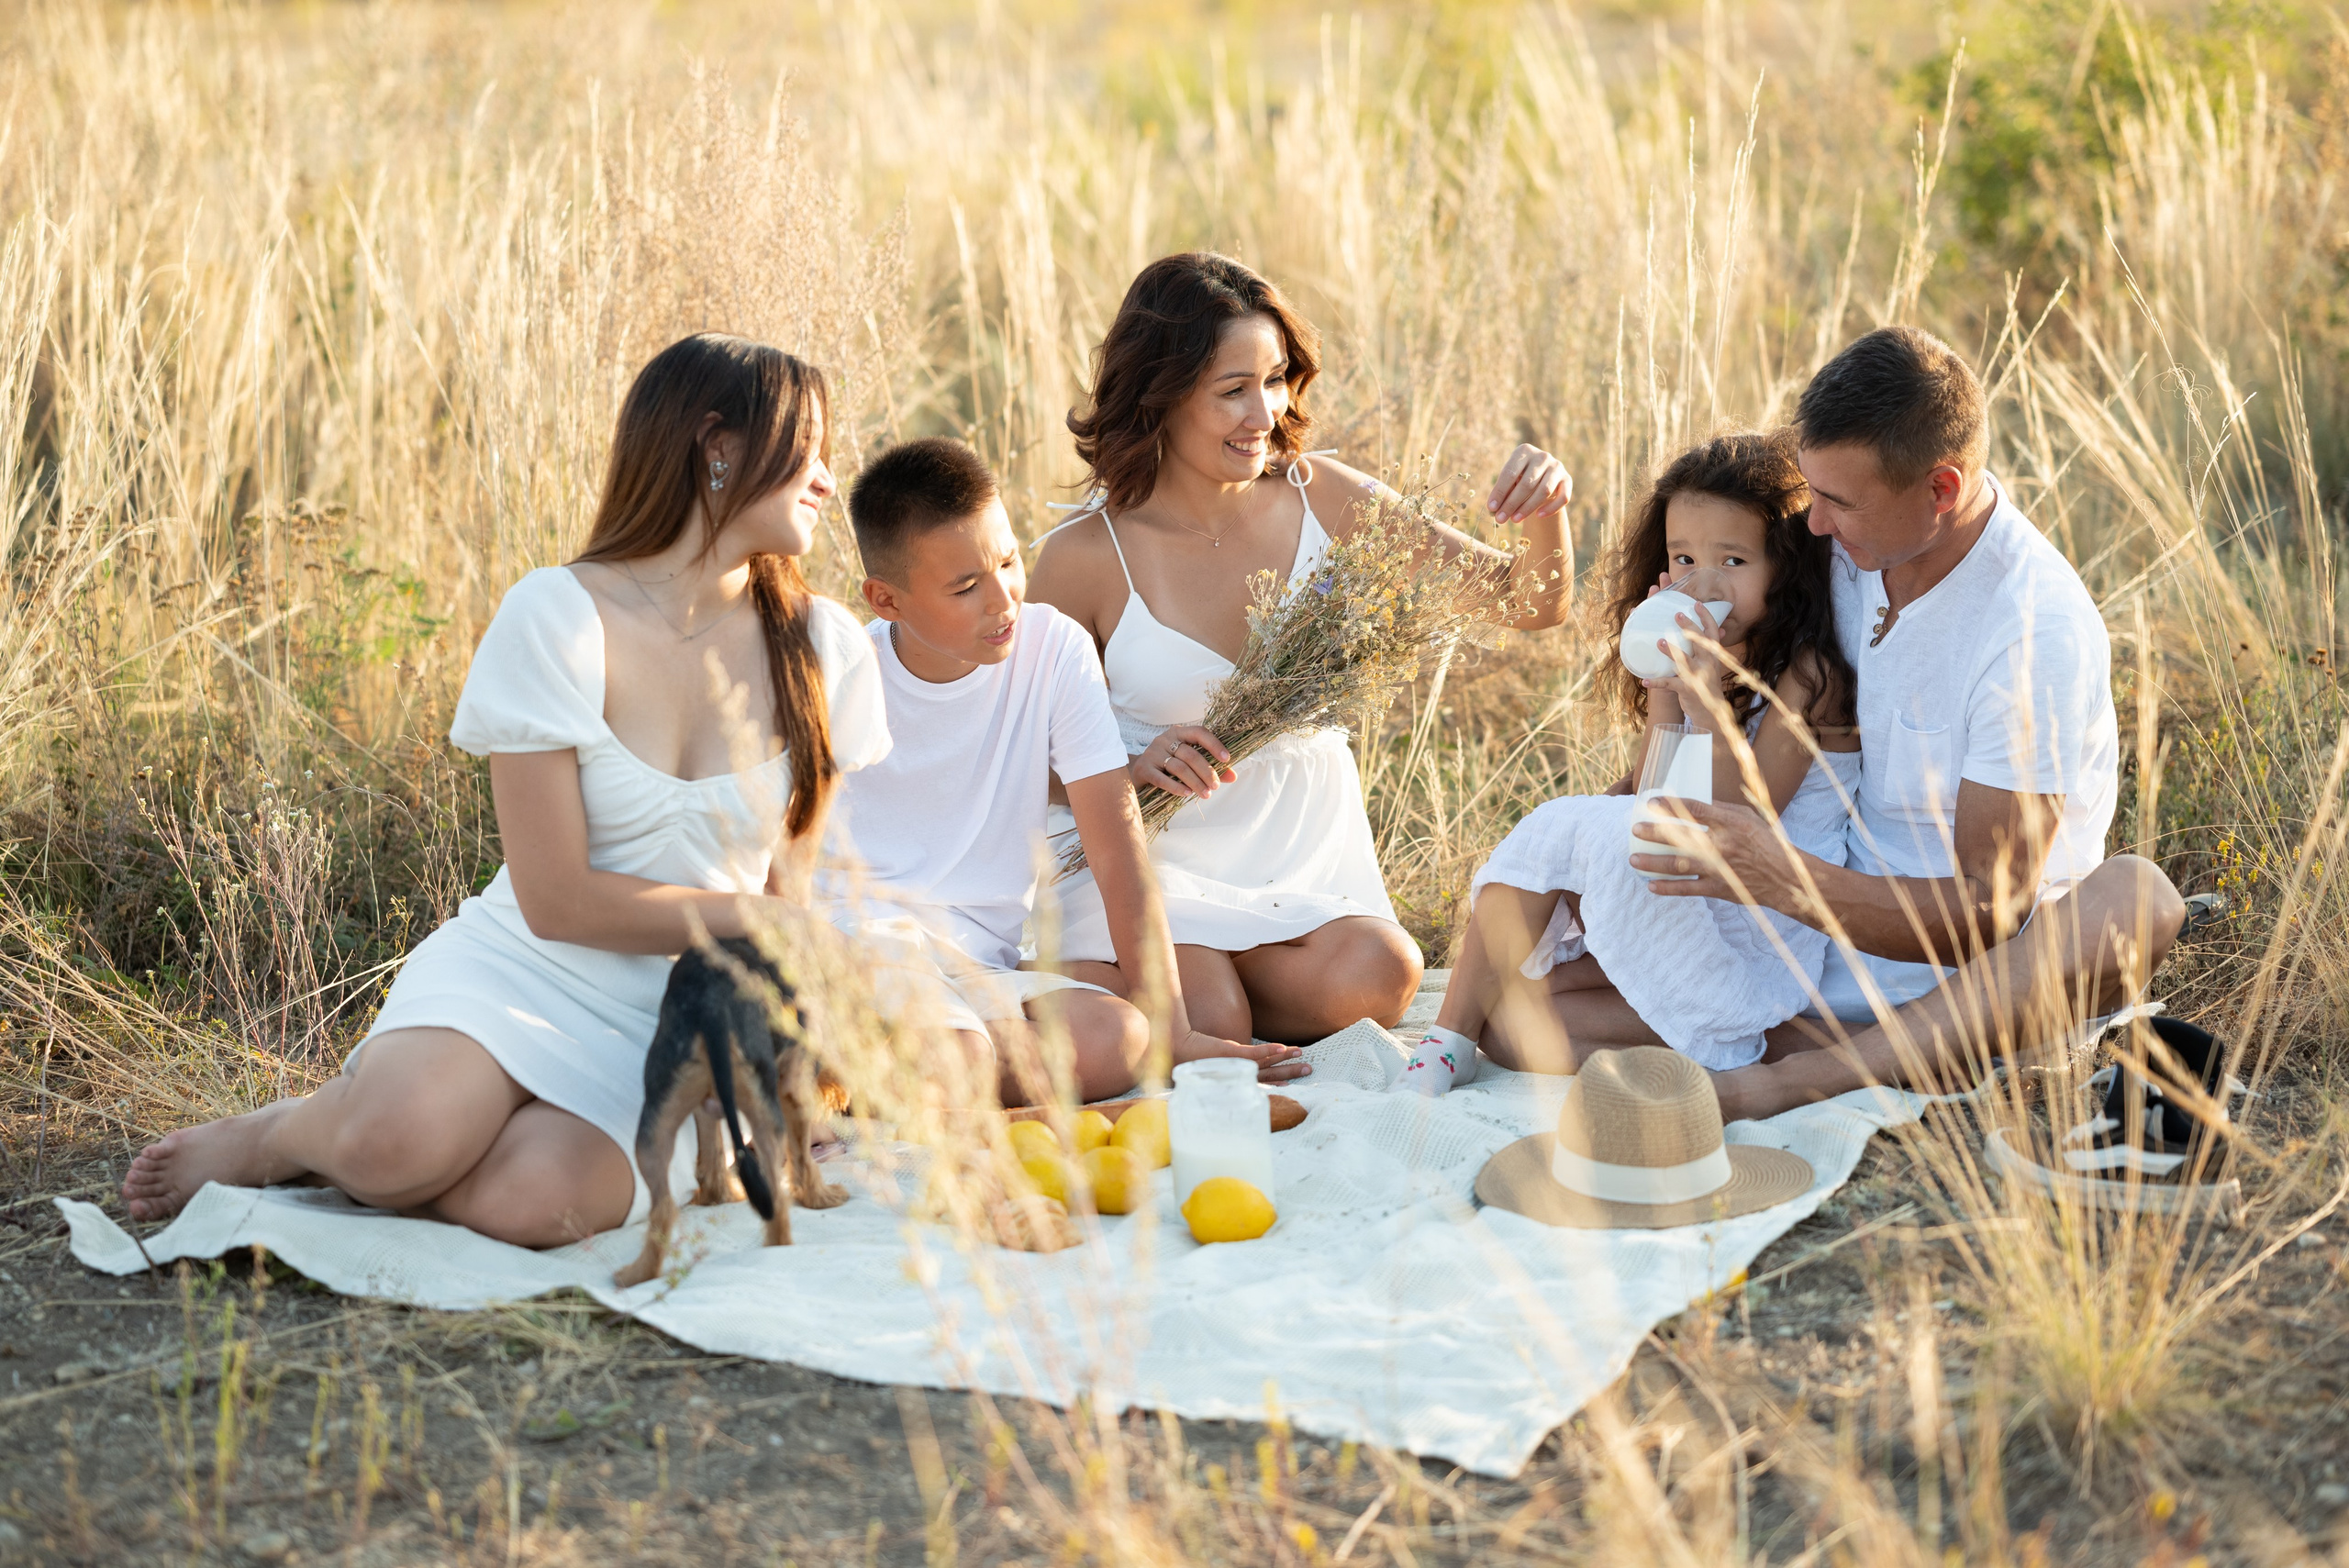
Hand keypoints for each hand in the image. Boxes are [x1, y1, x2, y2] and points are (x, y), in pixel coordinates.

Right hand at [1132, 725, 1234, 798]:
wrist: (1135, 773)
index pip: (1200, 732)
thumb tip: (1233, 776)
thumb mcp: (1188, 764)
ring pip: (1179, 767)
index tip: (1226, 759)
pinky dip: (1176, 787)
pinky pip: (1162, 779)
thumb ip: (1210, 768)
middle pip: (1191, 754)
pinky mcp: (1143, 768)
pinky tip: (1186, 794)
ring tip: (1206, 794)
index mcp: (1179, 733)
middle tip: (1215, 786)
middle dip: (1206, 771)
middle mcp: (1165, 739)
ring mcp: (1153, 753)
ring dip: (1195, 782)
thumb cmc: (1167, 767)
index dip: (1214, 744)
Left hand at [1175, 1030, 1311, 1083]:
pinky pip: (1255, 1053)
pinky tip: (1283, 1048)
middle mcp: (1238, 1073)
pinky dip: (1270, 1050)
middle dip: (1290, 1072)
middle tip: (1309, 1069)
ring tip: (1302, 1055)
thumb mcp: (1209, 1064)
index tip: (1291, 1085)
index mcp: (1235, 1077)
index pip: (1262, 1081)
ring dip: (1285, 1058)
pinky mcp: (1233, 1052)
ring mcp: (1237, 1063)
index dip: (1278, 1082)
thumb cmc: (1189, 1058)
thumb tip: (1224, 1065)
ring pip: (1267, 1062)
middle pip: (1271, 1073)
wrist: (1176, 1048)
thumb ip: (1219, 1065)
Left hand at [1486, 444, 1571, 523]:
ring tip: (1514, 520)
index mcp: (1524, 450)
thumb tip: (1493, 509)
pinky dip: (1550, 508)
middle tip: (1500, 519)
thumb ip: (1503, 491)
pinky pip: (1562, 497)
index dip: (1500, 492)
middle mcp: (1542, 456)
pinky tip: (1538, 516)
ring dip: (1527, 508)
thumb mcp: (1510, 480)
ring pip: (1544, 491)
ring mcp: (1557, 467)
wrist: (1542, 478)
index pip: (1510, 473)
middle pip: (1526, 483)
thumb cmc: (1519, 479)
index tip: (1491, 508)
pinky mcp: (1567, 479)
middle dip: (1511, 503)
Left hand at [1632, 798, 1814, 915]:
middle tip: (1635, 829)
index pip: (1696, 810)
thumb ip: (1721, 810)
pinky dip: (1668, 888)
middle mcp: (1722, 844)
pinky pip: (1688, 889)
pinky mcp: (1718, 888)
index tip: (1651, 802)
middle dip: (1655, 833)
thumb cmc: (1766, 842)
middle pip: (1682, 837)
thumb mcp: (1748, 818)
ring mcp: (1719, 868)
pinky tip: (1651, 885)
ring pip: (1680, 865)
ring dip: (1654, 863)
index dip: (1671, 805)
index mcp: (1730, 823)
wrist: (1785, 878)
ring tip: (1634, 860)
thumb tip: (1691, 804)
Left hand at [1661, 596, 1728, 720]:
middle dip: (1689, 627)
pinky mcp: (1687, 689)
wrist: (1710, 712)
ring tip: (1659, 642)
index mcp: (1713, 655)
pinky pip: (1669, 684)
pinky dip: (1656, 683)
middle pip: (1699, 642)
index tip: (1696, 603)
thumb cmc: (1707, 684)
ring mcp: (1698, 676)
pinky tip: (1644, 681)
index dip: (1705, 617)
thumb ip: (1711, 649)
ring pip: (1684, 661)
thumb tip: (1721, 629)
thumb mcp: (1712, 665)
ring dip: (1671, 651)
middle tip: (1677, 615)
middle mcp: (1708, 663)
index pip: (1712, 632)